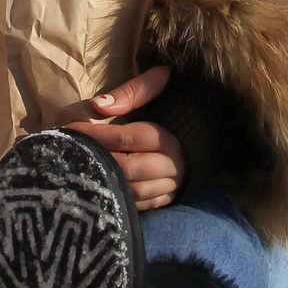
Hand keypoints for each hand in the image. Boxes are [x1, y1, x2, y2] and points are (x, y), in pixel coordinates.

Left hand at [65, 65, 185, 210]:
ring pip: (135, 191)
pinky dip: (124, 199)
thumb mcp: (162, 83)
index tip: (70, 130)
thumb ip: (133, 91)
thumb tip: (99, 105)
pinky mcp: (173, 196)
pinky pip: (145, 204)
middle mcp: (173, 163)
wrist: (217, 121)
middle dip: (97, 160)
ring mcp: (174, 183)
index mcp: (170, 135)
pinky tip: (103, 186)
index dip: (96, 135)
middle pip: (128, 168)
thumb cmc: (184, 98)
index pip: (126, 138)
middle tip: (71, 152)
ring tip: (82, 169)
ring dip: (107, 182)